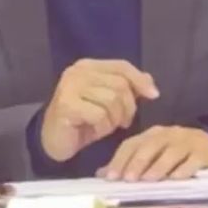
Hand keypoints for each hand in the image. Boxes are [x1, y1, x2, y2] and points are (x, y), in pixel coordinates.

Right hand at [40, 59, 158, 162]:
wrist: (53, 142)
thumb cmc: (83, 121)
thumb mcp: (107, 103)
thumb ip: (126, 89)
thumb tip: (149, 81)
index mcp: (89, 65)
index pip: (121, 66)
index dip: (140, 80)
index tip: (154, 95)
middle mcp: (78, 71)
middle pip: (120, 84)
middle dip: (128, 107)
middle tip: (123, 122)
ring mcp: (71, 86)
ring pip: (112, 100)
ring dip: (114, 120)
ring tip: (104, 126)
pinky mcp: (67, 104)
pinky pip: (99, 114)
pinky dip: (102, 127)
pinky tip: (93, 131)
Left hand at [98, 125, 207, 180]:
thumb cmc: (181, 159)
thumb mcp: (155, 160)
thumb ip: (132, 166)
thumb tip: (102, 174)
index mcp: (154, 135)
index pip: (132, 143)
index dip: (120, 159)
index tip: (110, 177)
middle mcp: (170, 134)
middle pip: (150, 145)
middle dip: (137, 162)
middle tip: (129, 179)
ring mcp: (189, 141)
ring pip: (171, 152)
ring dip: (159, 166)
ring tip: (149, 180)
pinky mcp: (207, 151)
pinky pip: (193, 160)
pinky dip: (184, 169)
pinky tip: (176, 179)